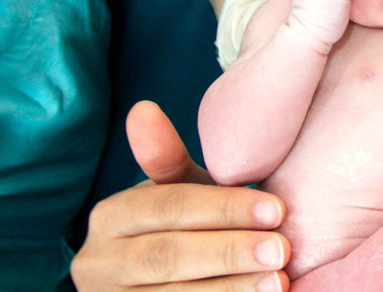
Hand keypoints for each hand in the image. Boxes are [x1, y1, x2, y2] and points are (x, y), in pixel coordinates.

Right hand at [71, 101, 291, 290]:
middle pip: (168, 256)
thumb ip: (168, 159)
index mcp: (110, 217)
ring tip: (278, 281)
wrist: (160, 281)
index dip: (223, 208)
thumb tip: (143, 108)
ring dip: (232, 288)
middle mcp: (99, 263)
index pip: (168, 207)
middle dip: (230, 251)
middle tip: (282, 249)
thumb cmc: (181, 227)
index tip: (277, 209)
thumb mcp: (177, 192)